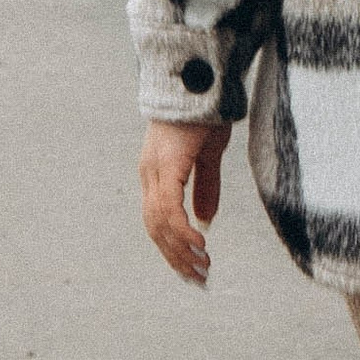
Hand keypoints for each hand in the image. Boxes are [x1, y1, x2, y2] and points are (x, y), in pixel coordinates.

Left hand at [141, 119, 228, 285]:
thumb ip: (205, 188)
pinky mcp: (166, 167)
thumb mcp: (209, 155)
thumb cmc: (203, 114)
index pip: (158, 222)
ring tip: (202, 268)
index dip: (172, 248)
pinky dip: (181, 230)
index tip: (191, 269)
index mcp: (157, 175)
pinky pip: (169, 209)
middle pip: (156, 229)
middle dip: (176, 258)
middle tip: (199, 279)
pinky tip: (198, 244)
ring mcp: (154, 172)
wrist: (198, 81)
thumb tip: (205, 223)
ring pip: (159, 224)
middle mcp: (149, 177)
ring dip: (180, 250)